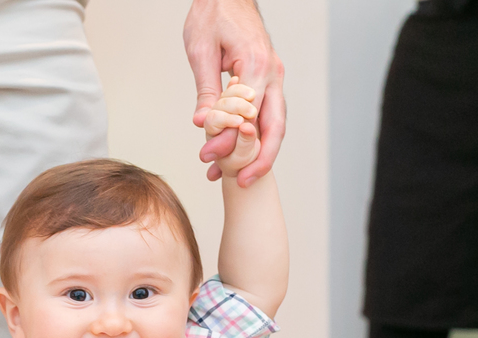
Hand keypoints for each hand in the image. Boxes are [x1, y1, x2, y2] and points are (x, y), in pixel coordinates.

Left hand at [184, 0, 284, 186]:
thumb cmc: (213, 15)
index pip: (247, 115)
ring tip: (239, 176)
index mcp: (256, 65)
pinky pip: (268, 114)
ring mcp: (275, 76)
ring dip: (260, 153)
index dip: (230, 141)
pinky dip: (257, 136)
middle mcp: (272, 73)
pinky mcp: (269, 79)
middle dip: (260, 159)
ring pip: (276, 124)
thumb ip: (206, 90)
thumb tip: (203, 124)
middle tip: (240, 182)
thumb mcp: (201, 52)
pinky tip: (240, 153)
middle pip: (275, 126)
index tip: (209, 157)